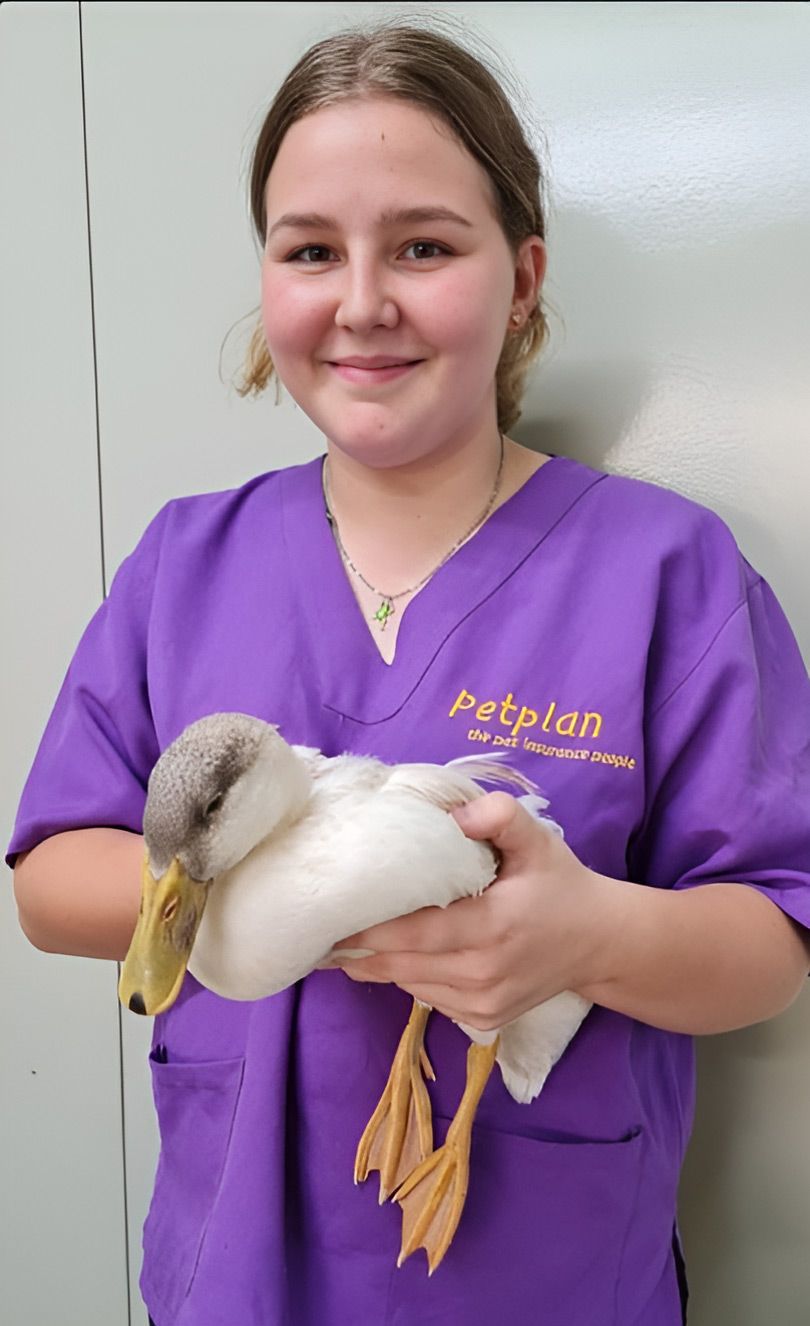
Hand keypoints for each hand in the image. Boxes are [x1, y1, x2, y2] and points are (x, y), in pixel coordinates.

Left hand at [333, 792, 608, 1030]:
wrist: (600, 942)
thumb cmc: (560, 884)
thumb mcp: (537, 840)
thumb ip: (499, 816)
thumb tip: (454, 816)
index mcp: (493, 926)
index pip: (414, 933)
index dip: (368, 929)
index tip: (331, 917)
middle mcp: (484, 972)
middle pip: (402, 964)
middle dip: (358, 948)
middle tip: (319, 929)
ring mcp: (483, 1002)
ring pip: (409, 983)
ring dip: (377, 964)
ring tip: (343, 941)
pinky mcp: (483, 1020)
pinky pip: (428, 997)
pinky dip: (407, 976)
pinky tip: (392, 955)